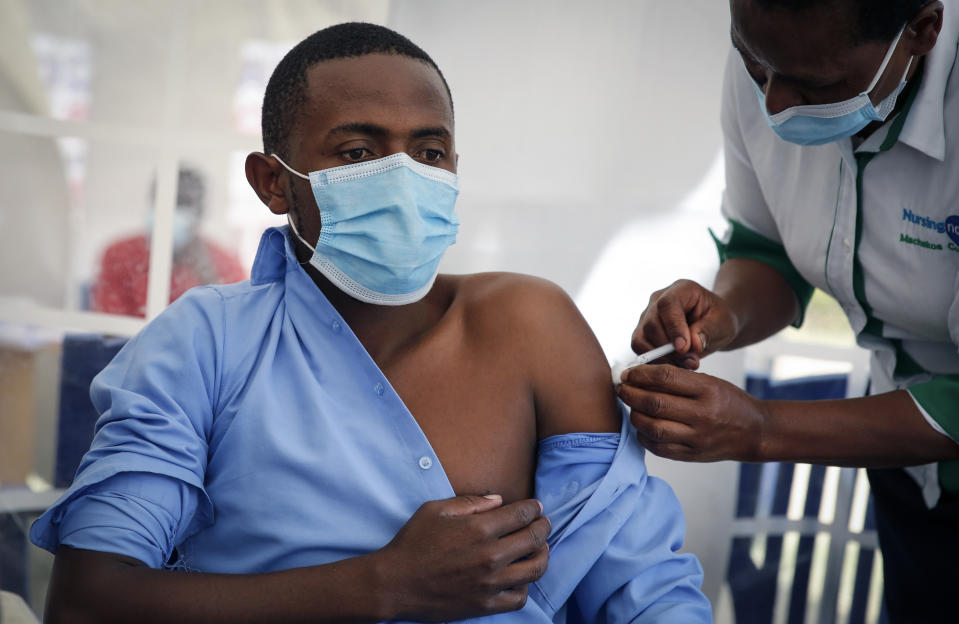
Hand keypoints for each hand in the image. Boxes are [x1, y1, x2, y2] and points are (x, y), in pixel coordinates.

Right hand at [375, 494, 549, 620]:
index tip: (536, 507)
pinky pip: (519, 597)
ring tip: (540, 549)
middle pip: (534, 539)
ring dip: (543, 555)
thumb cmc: (413, 543)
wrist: (394, 583)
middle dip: (543, 527)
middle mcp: (490, 556)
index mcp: (479, 529)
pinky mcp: (485, 605)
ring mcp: (490, 583)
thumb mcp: (436, 509)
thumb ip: (471, 502)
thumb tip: (499, 500)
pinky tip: (520, 577)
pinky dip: (525, 586)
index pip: (522, 514)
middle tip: (543, 523)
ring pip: (534, 569)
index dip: (534, 508)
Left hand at [617, 363, 767, 461]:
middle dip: (631, 394)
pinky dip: (644, 436)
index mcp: (708, 390)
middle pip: (655, 403)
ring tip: (631, 407)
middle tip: (622, 388)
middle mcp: (702, 414)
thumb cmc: (728, 401)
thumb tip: (640, 374)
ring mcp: (697, 438)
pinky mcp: (692, 455)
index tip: (628, 373)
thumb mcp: (710, 382)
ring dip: (635, 415)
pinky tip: (641, 427)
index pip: (665, 377)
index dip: (640, 374)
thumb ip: (679, 379)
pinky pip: (659, 448)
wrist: (754, 431)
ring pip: (653, 427)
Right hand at [631, 279, 738, 369]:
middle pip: (651, 324)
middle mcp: (658, 299)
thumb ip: (709, 331)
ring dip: (661, 357)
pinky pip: (639, 348)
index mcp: (681, 289)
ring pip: (641, 339)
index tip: (684, 348)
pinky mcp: (642, 332)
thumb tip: (692, 344)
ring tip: (685, 364)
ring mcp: (647, 315)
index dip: (673, 328)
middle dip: (669, 349)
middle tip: (691, 362)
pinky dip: (655, 361)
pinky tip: (675, 364)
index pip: (667, 305)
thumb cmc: (719, 319)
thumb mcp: (723, 323)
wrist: (713, 324)